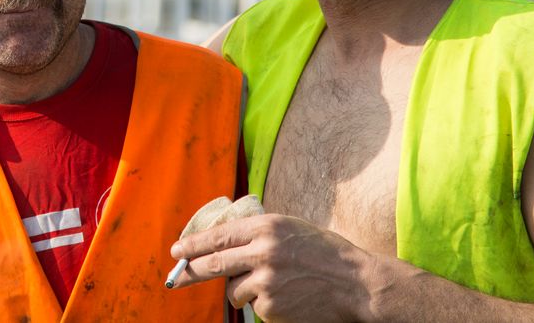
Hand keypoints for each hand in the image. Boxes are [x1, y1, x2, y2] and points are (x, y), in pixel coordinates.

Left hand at [170, 214, 372, 322]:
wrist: (356, 283)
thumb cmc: (324, 253)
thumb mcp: (290, 228)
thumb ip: (258, 233)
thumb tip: (221, 243)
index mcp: (267, 226)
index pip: (219, 235)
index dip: (194, 244)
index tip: (177, 250)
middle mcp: (263, 251)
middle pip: (214, 263)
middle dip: (192, 270)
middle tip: (177, 276)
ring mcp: (266, 282)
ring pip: (233, 289)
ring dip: (241, 290)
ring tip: (271, 284)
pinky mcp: (271, 308)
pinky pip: (254, 306)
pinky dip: (263, 304)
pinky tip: (287, 297)